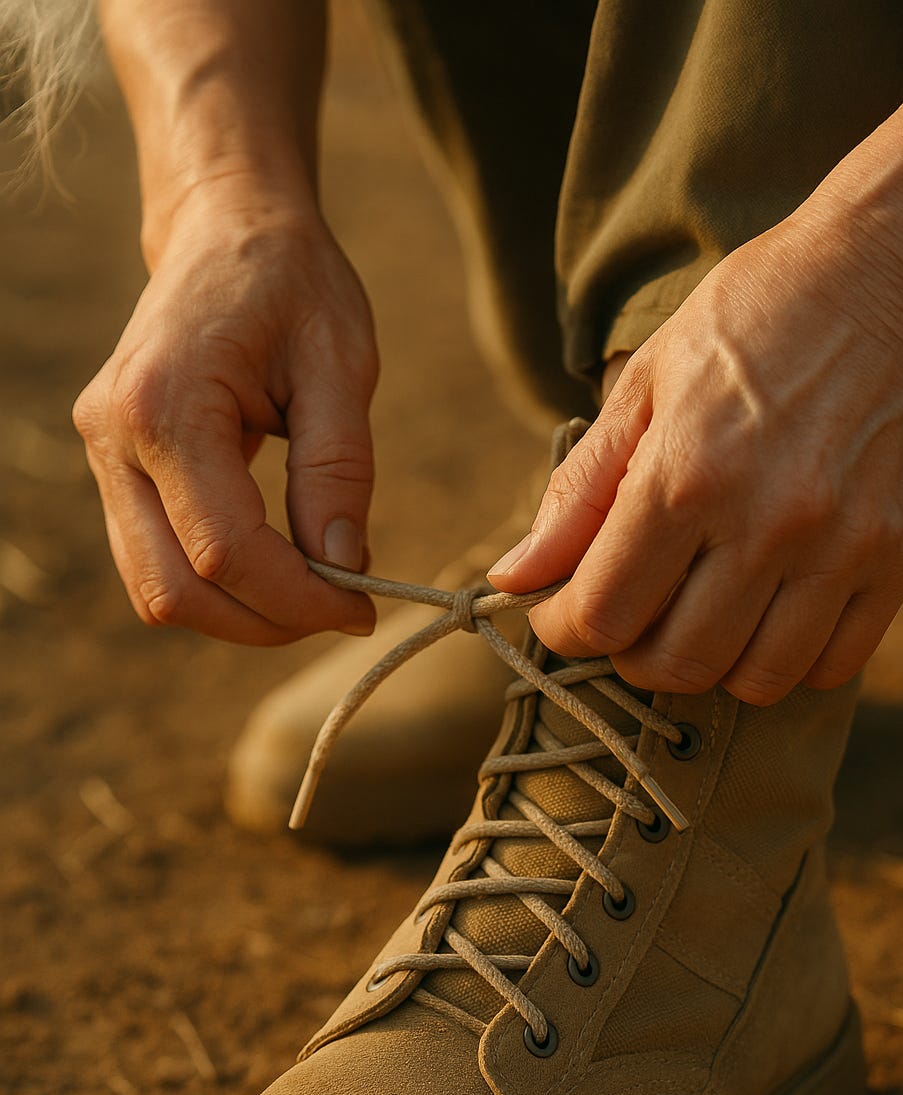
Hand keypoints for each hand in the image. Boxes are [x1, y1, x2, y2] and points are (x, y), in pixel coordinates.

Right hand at [74, 190, 377, 643]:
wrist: (226, 231)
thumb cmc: (291, 284)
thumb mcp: (340, 363)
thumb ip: (339, 467)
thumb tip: (343, 566)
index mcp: (165, 403)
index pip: (225, 549)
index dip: (297, 599)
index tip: (364, 608)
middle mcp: (114, 437)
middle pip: (175, 590)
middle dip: (265, 622)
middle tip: (342, 612)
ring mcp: (104, 457)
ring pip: (157, 590)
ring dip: (240, 614)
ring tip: (315, 592)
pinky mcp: (116, 470)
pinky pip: (156, 562)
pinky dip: (219, 586)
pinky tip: (278, 568)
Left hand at [488, 217, 902, 703]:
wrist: (892, 274)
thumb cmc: (752, 320)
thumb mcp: (644, 384)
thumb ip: (577, 493)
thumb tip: (512, 577)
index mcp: (687, 473)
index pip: (603, 614)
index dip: (565, 629)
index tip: (563, 611)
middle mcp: (768, 519)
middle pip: (676, 664)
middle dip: (632, 657)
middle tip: (632, 618)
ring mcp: (842, 544)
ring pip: (756, 681)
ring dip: (712, 666)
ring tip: (701, 617)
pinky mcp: (901, 555)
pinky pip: (834, 664)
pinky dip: (791, 661)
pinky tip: (770, 614)